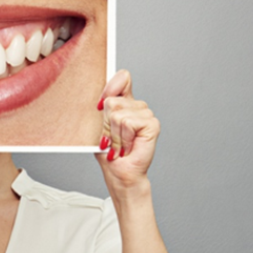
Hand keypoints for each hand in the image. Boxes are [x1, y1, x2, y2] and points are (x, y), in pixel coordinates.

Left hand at [95, 69, 159, 194]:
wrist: (120, 174)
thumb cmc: (110, 155)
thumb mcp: (100, 128)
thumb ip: (103, 110)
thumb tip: (102, 99)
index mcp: (125, 104)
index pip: (123, 78)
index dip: (111, 86)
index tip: (99, 105)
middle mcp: (137, 107)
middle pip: (113, 100)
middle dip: (107, 124)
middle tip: (112, 140)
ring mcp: (146, 114)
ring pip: (118, 114)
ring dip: (114, 135)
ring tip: (120, 146)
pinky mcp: (152, 124)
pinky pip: (127, 123)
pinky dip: (123, 139)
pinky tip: (128, 147)